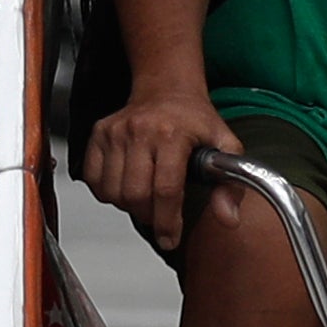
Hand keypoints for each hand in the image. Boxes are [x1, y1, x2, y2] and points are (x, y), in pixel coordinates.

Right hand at [82, 84, 237, 254]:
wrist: (166, 89)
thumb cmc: (194, 119)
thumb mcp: (226, 146)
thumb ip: (231, 185)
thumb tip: (228, 218)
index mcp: (172, 134)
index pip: (165, 189)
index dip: (167, 221)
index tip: (170, 237)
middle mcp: (140, 131)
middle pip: (135, 196)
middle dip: (149, 216)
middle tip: (159, 216)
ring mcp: (115, 132)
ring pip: (112, 192)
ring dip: (128, 206)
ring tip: (145, 197)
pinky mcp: (99, 135)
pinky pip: (94, 180)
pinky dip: (108, 192)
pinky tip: (125, 185)